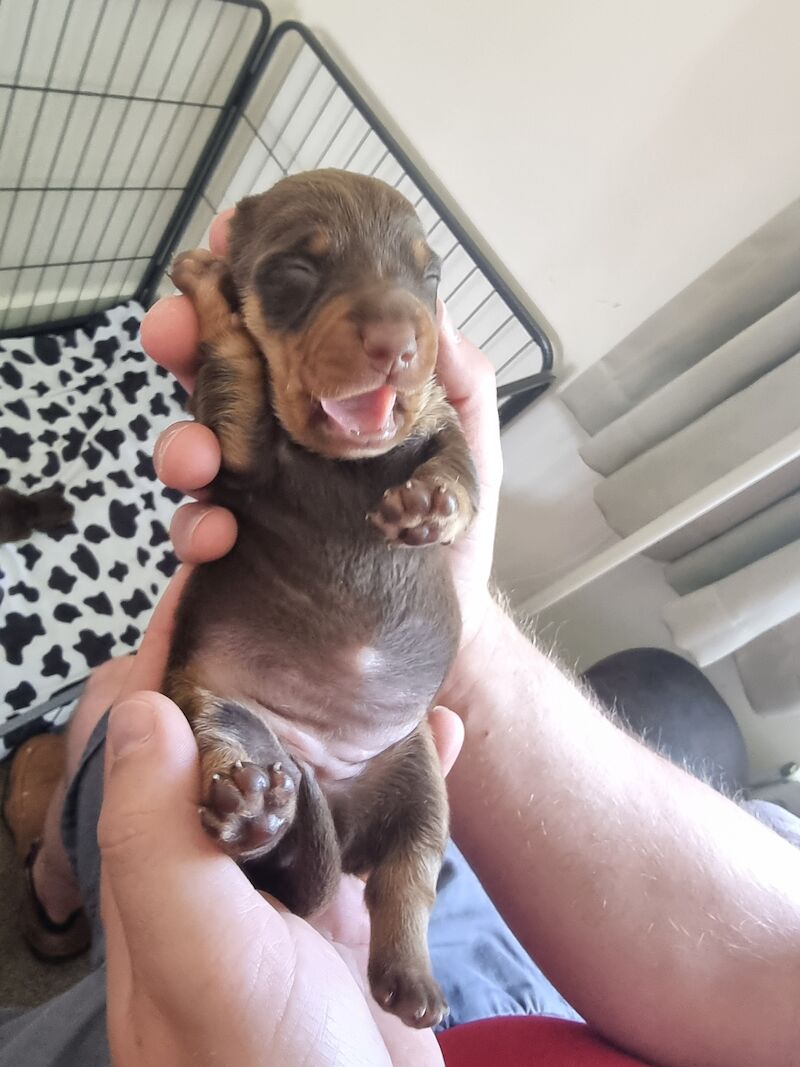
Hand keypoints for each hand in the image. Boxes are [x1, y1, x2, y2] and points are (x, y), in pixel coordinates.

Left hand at [101, 574, 458, 1066]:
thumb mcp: (204, 961)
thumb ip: (164, 840)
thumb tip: (145, 708)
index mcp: (163, 862)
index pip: (150, 723)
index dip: (173, 636)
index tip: (214, 556)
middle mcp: (218, 862)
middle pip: (232, 725)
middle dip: (269, 648)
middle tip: (314, 574)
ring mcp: (289, 883)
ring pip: (311, 759)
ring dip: (344, 700)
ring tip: (382, 640)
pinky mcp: (351, 907)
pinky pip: (377, 814)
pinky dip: (411, 768)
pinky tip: (444, 736)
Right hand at [140, 210, 502, 649]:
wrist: (444, 633)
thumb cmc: (454, 541)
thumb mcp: (471, 453)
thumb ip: (460, 384)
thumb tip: (438, 309)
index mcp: (331, 401)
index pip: (279, 330)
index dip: (244, 283)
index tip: (223, 245)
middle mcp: (285, 437)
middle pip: (217, 371)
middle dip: (183, 339)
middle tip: (171, 332)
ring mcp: (259, 491)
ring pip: (194, 443)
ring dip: (181, 440)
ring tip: (198, 458)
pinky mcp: (242, 549)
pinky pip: (198, 526)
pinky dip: (196, 525)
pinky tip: (219, 533)